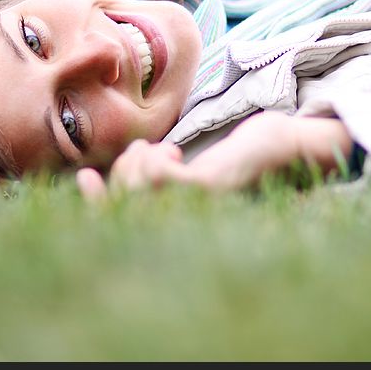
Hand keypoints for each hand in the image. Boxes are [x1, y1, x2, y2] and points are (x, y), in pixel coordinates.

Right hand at [76, 112, 352, 198]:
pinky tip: (172, 152)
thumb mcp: (201, 163)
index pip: (128, 221)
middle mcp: (189, 218)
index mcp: (184, 216)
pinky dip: (155, 160)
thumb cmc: (243, 155)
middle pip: (127, 202)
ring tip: (164, 150)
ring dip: (139, 161)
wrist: (288, 148)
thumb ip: (169, 168)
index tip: (82, 180)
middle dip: (122, 171)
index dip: (99, 206)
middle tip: (143, 151)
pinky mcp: (211, 189)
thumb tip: (138, 157)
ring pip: (139, 189)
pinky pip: (161, 180)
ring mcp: (199, 205)